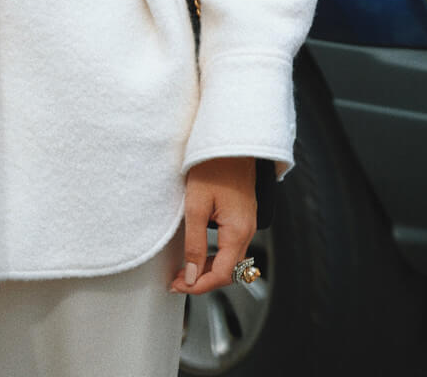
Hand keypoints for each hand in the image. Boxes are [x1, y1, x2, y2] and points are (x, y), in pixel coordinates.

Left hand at [170, 157, 256, 294]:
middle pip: (228, 271)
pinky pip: (231, 245)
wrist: (229, 140)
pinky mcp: (242, 216)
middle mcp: (247, 230)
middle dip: (202, 280)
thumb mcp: (196, 206)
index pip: (222, 275)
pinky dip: (215, 255)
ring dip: (208, 268)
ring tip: (184, 269)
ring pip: (230, 260)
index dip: (199, 286)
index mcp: (239, 231)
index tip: (179, 286)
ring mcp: (247, 223)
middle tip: (178, 280)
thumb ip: (194, 243)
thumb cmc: (213, 166)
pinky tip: (199, 252)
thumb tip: (190, 275)